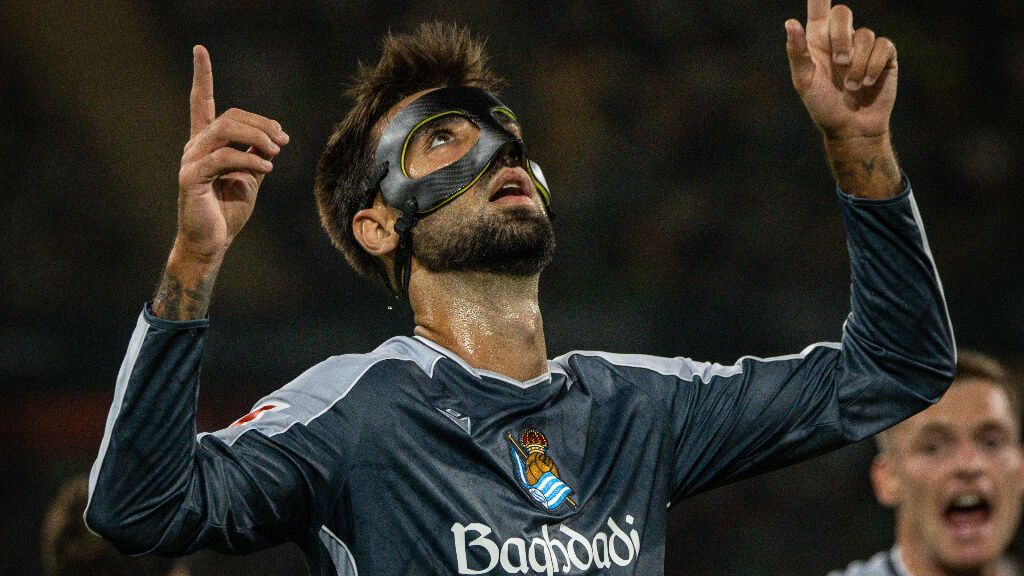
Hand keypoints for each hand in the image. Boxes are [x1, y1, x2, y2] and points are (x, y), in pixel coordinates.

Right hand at [175, 45, 288, 262]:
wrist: (212, 242)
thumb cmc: (229, 210)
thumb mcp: (251, 178)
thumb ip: (259, 156)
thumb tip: (273, 141)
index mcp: (206, 143)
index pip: (201, 102)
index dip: (201, 76)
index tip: (199, 49)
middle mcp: (194, 147)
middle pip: (228, 117)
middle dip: (260, 124)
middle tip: (282, 140)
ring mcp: (190, 161)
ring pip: (225, 132)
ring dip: (257, 138)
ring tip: (276, 153)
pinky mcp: (191, 178)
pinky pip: (223, 158)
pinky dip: (248, 161)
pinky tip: (265, 169)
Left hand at [785, 0, 897, 141]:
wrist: (851, 128)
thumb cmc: (822, 106)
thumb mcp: (804, 81)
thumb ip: (797, 52)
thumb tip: (790, 22)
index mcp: (818, 41)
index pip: (819, 8)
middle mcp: (841, 39)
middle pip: (843, 13)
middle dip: (840, 37)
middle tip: (838, 62)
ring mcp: (864, 47)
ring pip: (864, 35)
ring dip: (856, 63)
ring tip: (851, 86)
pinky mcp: (884, 57)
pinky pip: (883, 46)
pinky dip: (872, 65)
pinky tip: (866, 82)